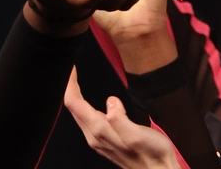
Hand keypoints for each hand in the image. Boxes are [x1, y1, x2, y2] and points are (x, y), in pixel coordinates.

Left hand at [65, 68, 179, 168]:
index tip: (71, 67)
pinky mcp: (106, 140)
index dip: (70, 84)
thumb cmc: (151, 154)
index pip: (75, 104)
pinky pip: (87, 119)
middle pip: (74, 109)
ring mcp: (99, 140)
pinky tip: (87, 101)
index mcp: (100, 131)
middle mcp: (95, 136)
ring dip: (75, 96)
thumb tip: (110, 102)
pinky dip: (82, 105)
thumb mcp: (137, 135)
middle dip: (70, 87)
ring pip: (79, 114)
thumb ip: (121, 120)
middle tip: (71, 68)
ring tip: (74, 80)